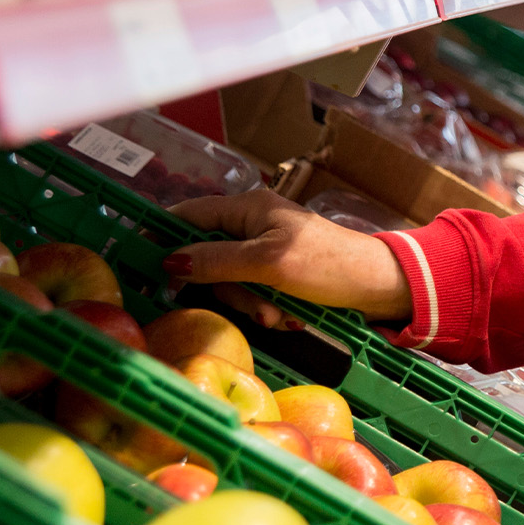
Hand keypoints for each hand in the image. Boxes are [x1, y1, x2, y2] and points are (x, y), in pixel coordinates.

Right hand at [167, 190, 411, 322]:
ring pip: (229, 281)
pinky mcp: (278, 274)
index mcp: (248, 208)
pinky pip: (253, 293)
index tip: (141, 266)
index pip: (188, 214)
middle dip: (226, 289)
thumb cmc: (330, 265)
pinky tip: (290, 316)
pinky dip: (267, 308)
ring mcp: (265, 250)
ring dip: (250, 304)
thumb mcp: (268, 263)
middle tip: (254, 306)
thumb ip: (217, 260)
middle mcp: (252, 224)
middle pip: (205, 257)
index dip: (162, 237)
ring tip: (278, 315)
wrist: (381, 286)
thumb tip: (169, 261)